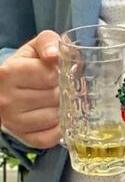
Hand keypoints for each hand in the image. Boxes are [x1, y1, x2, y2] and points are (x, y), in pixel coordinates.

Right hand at [0, 31, 61, 147]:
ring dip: (61, 109)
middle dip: (61, 91)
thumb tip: (54, 55)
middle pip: (54, 97)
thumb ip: (49, 42)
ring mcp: (12, 122)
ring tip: (53, 101)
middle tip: (56, 88)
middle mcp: (5, 99)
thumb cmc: (28, 64)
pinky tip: (54, 117)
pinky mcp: (22, 137)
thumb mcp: (36, 47)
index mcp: (8, 73)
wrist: (11, 86)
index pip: (49, 76)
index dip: (58, 73)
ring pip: (54, 118)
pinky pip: (50, 138)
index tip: (54, 72)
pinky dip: (58, 129)